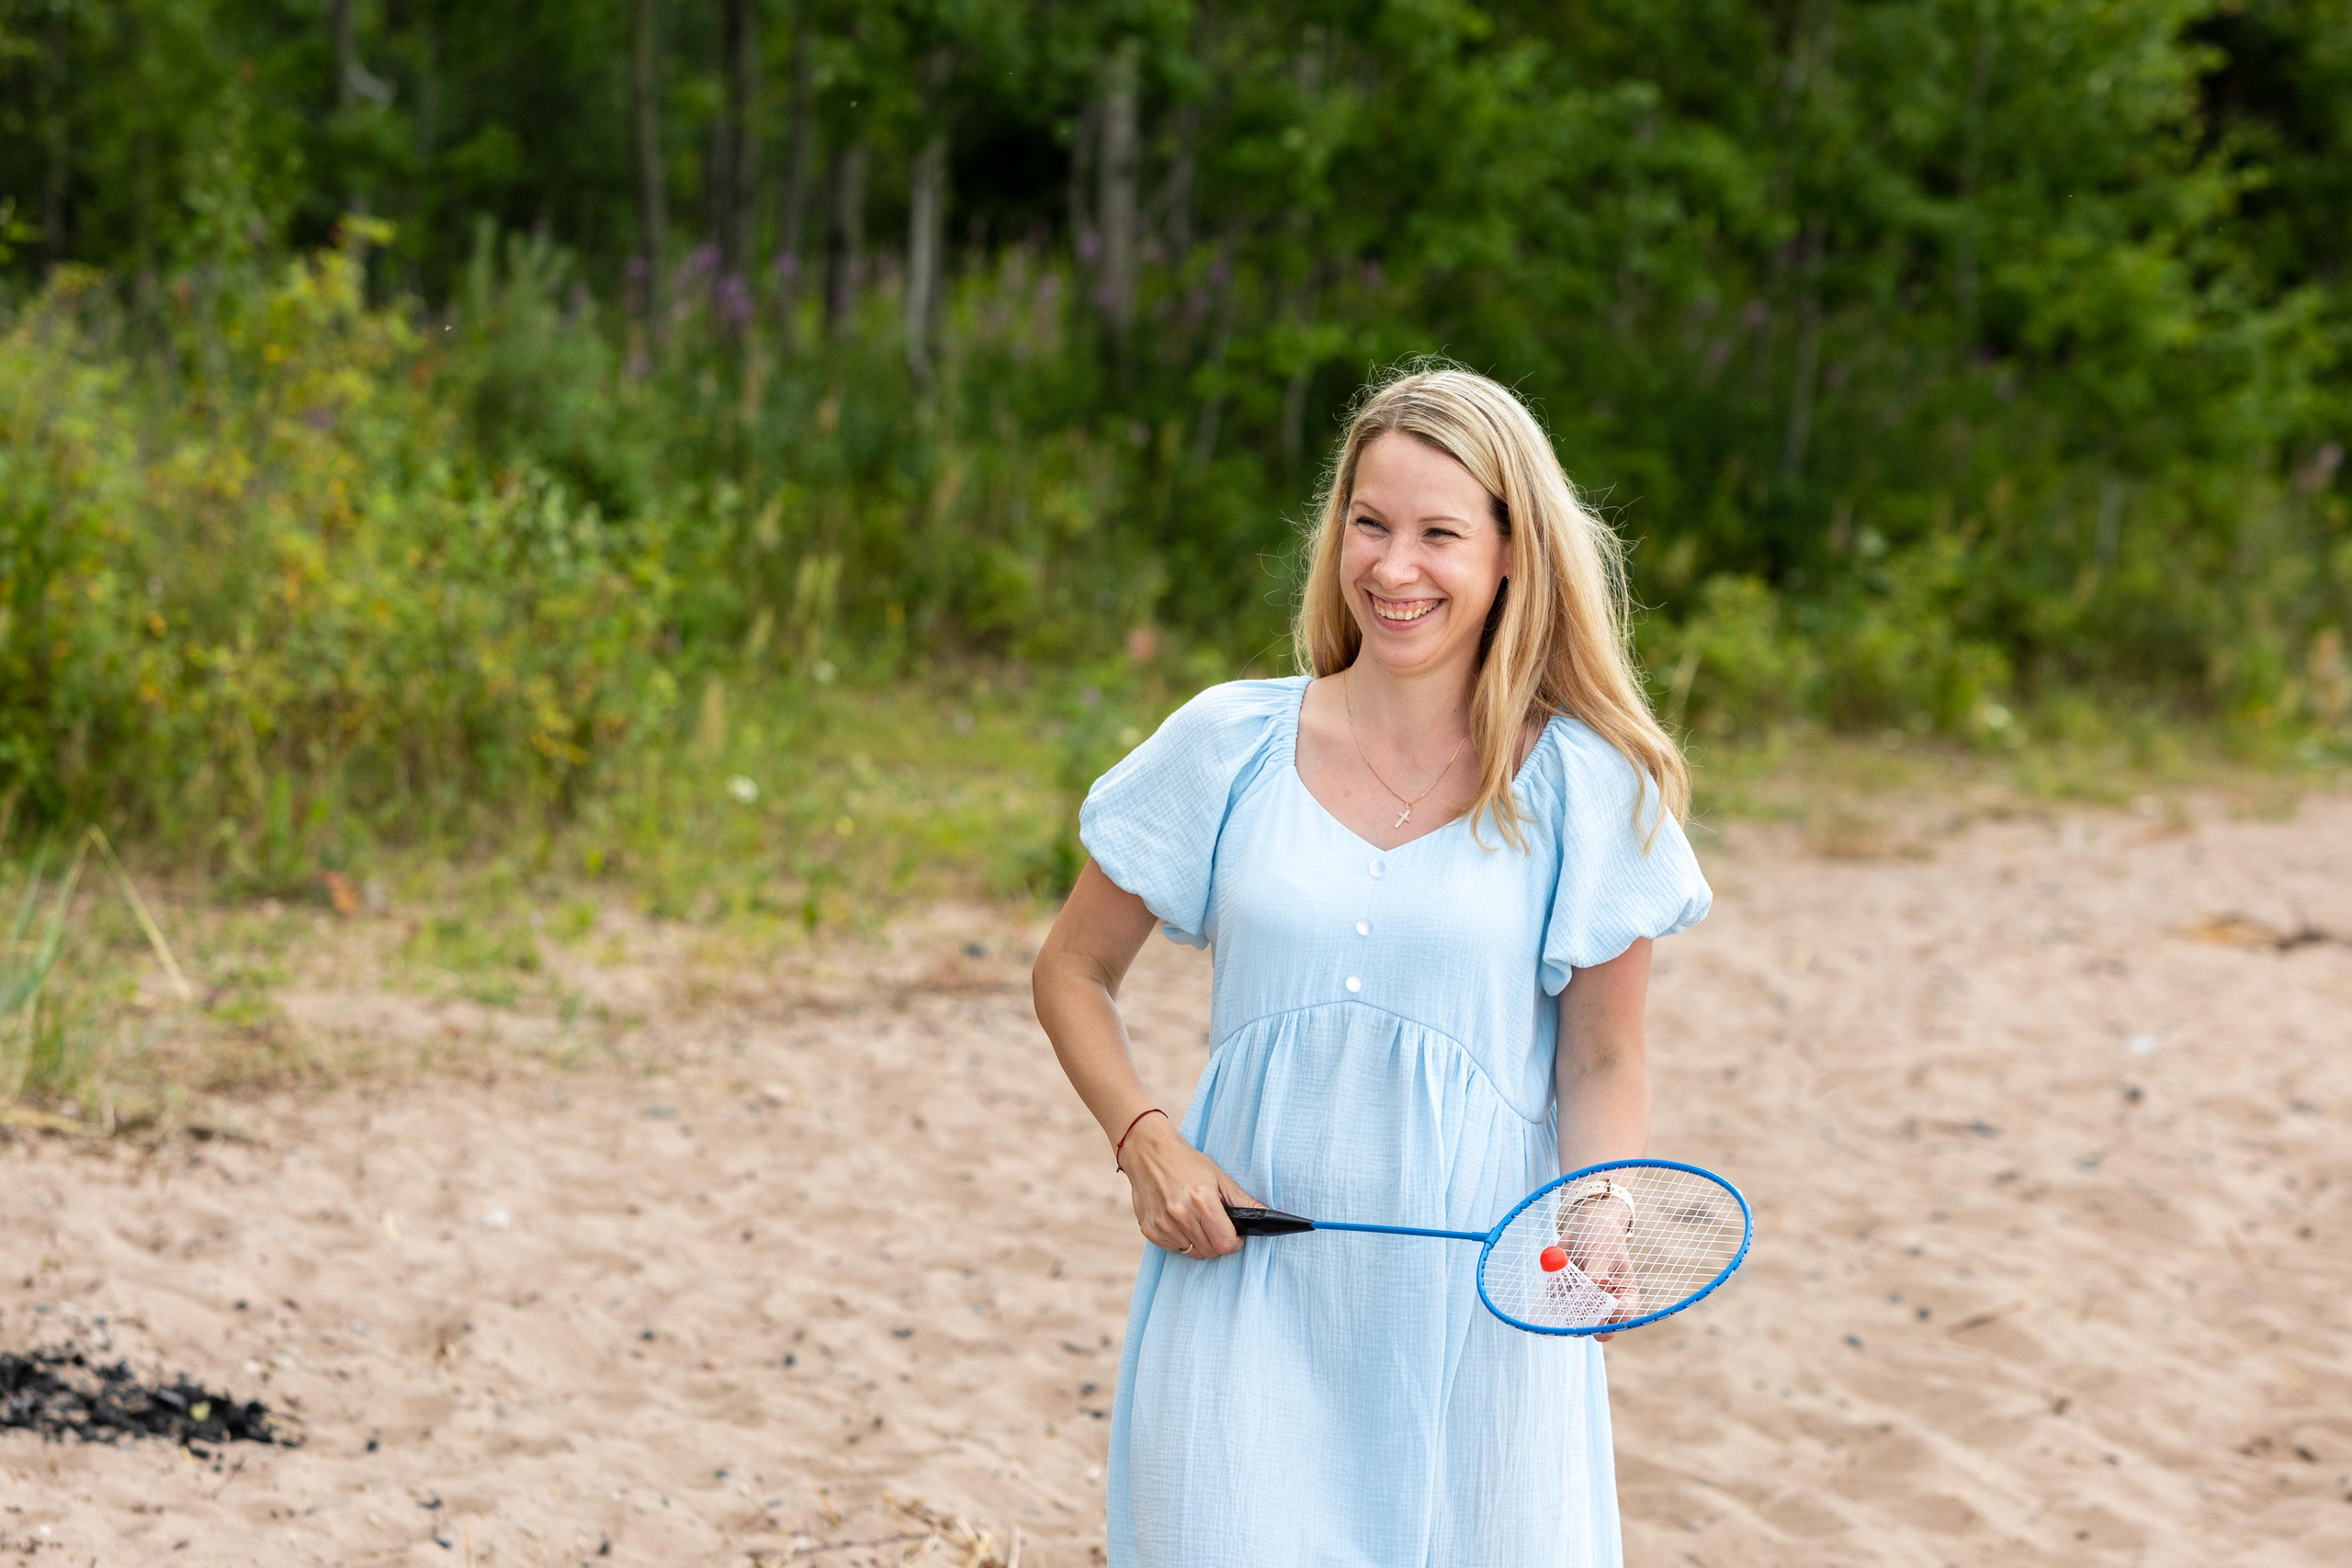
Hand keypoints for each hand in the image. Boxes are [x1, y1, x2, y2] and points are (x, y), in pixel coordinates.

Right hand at [1118, 1115, 1262, 1259]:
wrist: (1148, 1153)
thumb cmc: (1187, 1163)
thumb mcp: (1219, 1177)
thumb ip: (1244, 1201)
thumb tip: (1272, 1214)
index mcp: (1202, 1200)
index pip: (1225, 1243)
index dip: (1235, 1242)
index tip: (1235, 1235)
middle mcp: (1180, 1214)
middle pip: (1210, 1251)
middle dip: (1218, 1242)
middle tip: (1215, 1224)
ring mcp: (1163, 1224)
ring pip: (1192, 1252)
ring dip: (1199, 1242)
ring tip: (1195, 1219)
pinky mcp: (1149, 1230)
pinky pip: (1174, 1249)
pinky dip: (1180, 1240)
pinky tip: (1178, 1220)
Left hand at [1562, 1196, 1640, 1341]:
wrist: (1586, 1227)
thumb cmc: (1602, 1238)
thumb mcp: (1601, 1253)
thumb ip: (1595, 1276)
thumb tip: (1587, 1296)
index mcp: (1626, 1296)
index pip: (1622, 1316)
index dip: (1607, 1313)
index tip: (1592, 1299)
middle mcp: (1608, 1306)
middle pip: (1597, 1328)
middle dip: (1581, 1317)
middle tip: (1572, 1296)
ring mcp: (1587, 1304)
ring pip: (1574, 1319)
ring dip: (1564, 1301)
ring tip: (1565, 1273)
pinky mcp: (1569, 1298)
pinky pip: (1557, 1303)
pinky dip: (1554, 1290)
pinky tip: (1558, 1273)